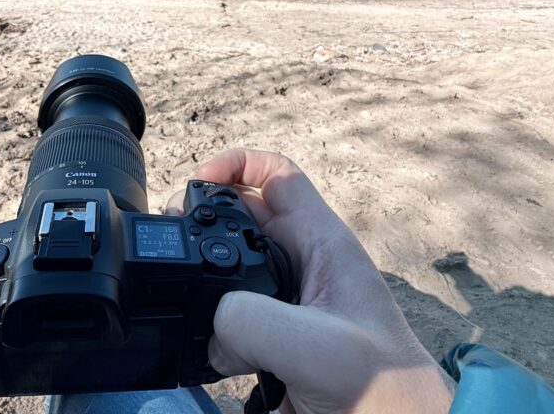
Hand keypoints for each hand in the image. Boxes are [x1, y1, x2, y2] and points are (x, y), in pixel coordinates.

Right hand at [167, 149, 454, 413]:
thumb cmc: (383, 388)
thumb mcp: (312, 346)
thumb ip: (251, 321)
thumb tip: (212, 331)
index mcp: (323, 245)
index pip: (278, 175)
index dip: (235, 165)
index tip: (196, 185)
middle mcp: (303, 267)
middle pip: (241, 219)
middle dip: (202, 221)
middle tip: (170, 239)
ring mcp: (288, 307)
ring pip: (230, 273)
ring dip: (200, 281)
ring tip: (174, 295)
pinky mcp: (275, 346)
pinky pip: (229, 323)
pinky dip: (206, 330)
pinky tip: (196, 349)